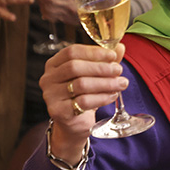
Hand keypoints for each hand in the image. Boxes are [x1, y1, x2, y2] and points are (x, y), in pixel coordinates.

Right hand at [40, 43, 126, 160]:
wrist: (75, 122)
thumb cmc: (83, 94)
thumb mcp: (94, 75)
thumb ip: (105, 61)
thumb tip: (120, 47)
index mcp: (54, 64)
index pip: (72, 51)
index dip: (94, 52)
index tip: (112, 56)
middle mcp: (48, 78)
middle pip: (75, 67)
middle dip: (101, 68)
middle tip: (119, 70)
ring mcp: (50, 95)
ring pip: (81, 84)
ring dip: (105, 83)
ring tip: (121, 84)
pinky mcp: (57, 111)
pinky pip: (83, 102)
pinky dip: (102, 97)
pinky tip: (113, 96)